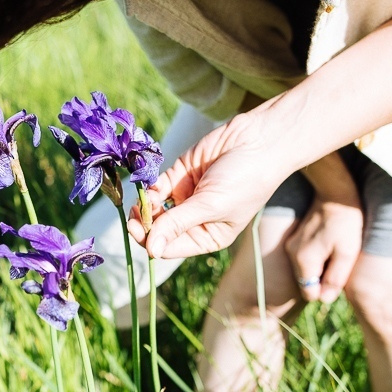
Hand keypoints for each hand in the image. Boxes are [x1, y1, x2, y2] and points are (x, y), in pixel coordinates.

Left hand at [129, 112, 287, 257]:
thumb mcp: (211, 205)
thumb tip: (151, 251)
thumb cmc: (244, 179)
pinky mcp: (180, 175)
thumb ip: (178, 224)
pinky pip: (157, 186)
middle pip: (159, 230)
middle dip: (145, 223)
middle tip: (134, 214)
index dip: (151, 241)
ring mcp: (186, 197)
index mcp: (208, 237)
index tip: (137, 228)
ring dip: (145, 206)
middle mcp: (195, 221)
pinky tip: (148, 186)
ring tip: (142, 199)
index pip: (170, 247)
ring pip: (155, 208)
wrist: (258, 140)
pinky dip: (149, 188)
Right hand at [285, 194, 362, 302]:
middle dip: (322, 278)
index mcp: (304, 261)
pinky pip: (303, 260)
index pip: (310, 293)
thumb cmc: (346, 222)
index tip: (338, 274)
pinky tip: (327, 243)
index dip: (326, 290)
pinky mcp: (293, 239)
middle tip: (338, 260)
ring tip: (333, 250)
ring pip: (305, 271)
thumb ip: (335, 279)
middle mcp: (292, 255)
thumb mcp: (347, 253)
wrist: (335, 194)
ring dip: (319, 267)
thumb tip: (324, 300)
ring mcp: (290, 246)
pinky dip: (315, 258)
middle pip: (306, 282)